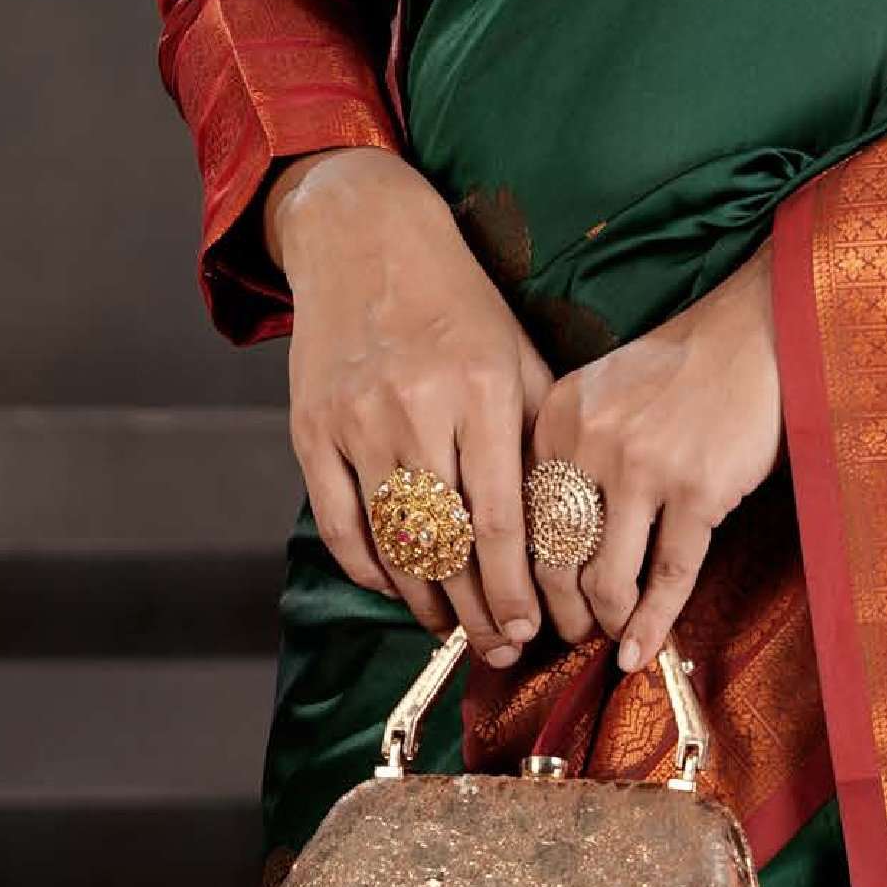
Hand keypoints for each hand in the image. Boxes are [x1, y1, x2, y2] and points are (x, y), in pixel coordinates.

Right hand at [267, 148, 553, 668]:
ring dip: (424, 601)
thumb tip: (575, 524)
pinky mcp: (311, 429)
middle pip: (448, 543)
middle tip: (500, 648)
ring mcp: (357, 421)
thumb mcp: (517, 351)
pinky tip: (399, 589)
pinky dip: (369, 569)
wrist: (365, 238)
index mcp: (480, 389)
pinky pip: (339, 523)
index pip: (502, 517)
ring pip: (393, 542)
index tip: (532, 628)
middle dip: (478, 610)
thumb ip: (541, 432)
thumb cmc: (459, 304)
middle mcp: (416, 408)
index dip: (516, 586)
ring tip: (453, 629)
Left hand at [526, 238, 783, 671]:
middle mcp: (591, 443)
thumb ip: (572, 457)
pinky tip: (642, 651)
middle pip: (555, 558)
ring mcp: (645, 468)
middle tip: (569, 634)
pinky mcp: (699, 490)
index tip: (528, 605)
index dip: (523, 574)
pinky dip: (654, 622)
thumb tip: (555, 550)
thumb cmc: (679, 371)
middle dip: (559, 612)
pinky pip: (669, 575)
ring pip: (608, 577)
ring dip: (607, 622)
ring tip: (611, 638)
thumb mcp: (603, 395)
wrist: (755, 334)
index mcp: (558, 419)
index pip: (522, 519)